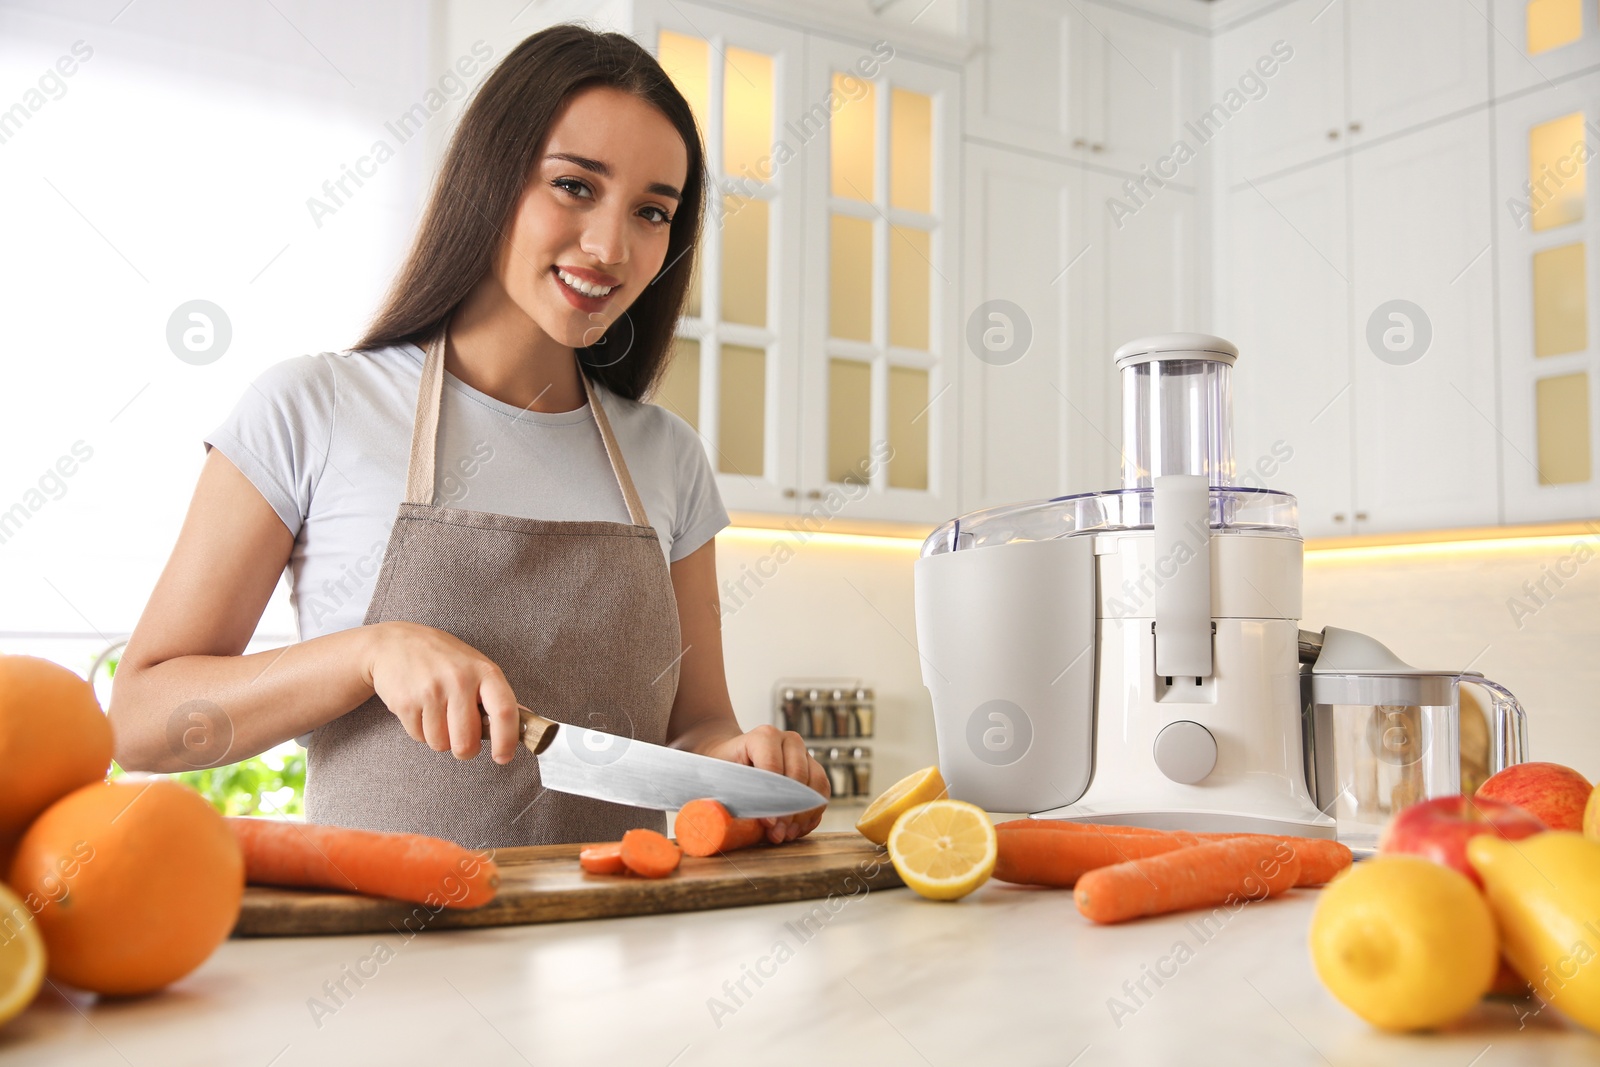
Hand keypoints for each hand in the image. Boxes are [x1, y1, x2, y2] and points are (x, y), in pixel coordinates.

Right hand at [361, 621, 520, 763]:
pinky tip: (421, 710)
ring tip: (437, 714)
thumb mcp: (475, 666)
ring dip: (440, 739)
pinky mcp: (406, 703)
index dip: (507, 741)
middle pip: (467, 741)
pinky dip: (421, 732)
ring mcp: (431, 691)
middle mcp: (459, 680)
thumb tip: (527, 720)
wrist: (394, 644)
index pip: (505, 712)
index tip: (503, 757)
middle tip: (463, 738)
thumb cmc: (442, 658)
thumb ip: (497, 695)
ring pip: (441, 744)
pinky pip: (419, 738)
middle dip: (465, 749)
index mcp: (484, 671)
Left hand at [699, 724, 830, 843]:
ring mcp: (804, 753)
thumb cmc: (722, 767)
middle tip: (777, 834)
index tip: (767, 824)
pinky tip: (795, 830)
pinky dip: (812, 814)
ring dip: (803, 815)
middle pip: (800, 777)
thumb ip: (727, 795)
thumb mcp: (718, 777)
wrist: (730, 756)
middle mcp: (789, 740)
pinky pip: (822, 793)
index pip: (774, 767)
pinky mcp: (813, 768)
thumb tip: (742, 824)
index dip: (773, 799)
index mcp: (764, 736)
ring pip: (817, 785)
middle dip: (789, 811)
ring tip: (785, 835)